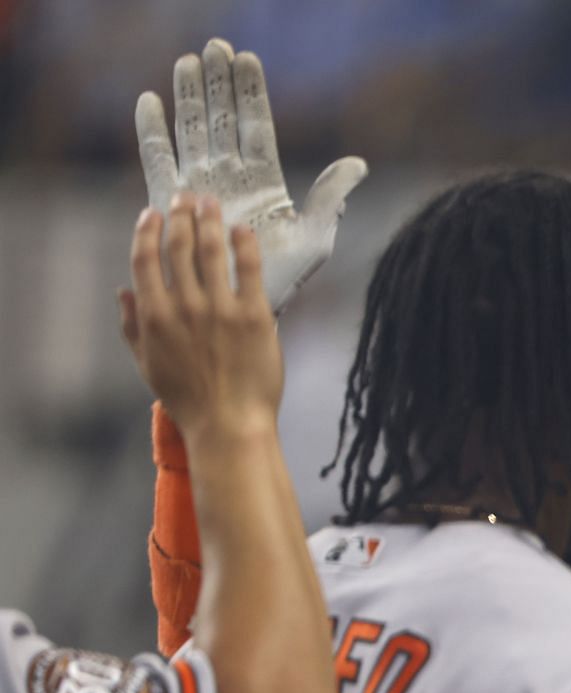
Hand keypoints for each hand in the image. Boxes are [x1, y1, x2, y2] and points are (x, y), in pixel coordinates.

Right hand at [118, 194, 283, 439]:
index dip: (147, 231)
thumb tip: (122, 292)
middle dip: (181, 215)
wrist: (229, 424)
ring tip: (212, 203)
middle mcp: (184, 307)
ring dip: (210, 220)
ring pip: (211, 250)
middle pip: (178, 246)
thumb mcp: (147, 365)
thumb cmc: (188, 399)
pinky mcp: (254, 316)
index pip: (145, 259)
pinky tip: (242, 229)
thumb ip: (132, 326)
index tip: (152, 213)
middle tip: (187, 197)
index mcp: (154, 316)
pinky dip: (244, 244)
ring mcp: (220, 309)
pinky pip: (248, 269)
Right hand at [136, 38, 365, 313]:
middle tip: (214, 47)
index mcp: (263, 182)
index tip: (247, 59)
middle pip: (221, 120)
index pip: (256, 126)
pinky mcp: (172, 203)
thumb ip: (330, 197)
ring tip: (187, 62)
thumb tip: (358, 164)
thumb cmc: (284, 280)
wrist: (243, 308)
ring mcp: (200, 188)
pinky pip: (158, 161)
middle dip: (218, 83)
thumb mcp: (316, 237)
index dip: (250, 93)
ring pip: (192, 132)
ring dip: (189, 96)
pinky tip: (150, 101)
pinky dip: (153, 132)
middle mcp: (230, 179)